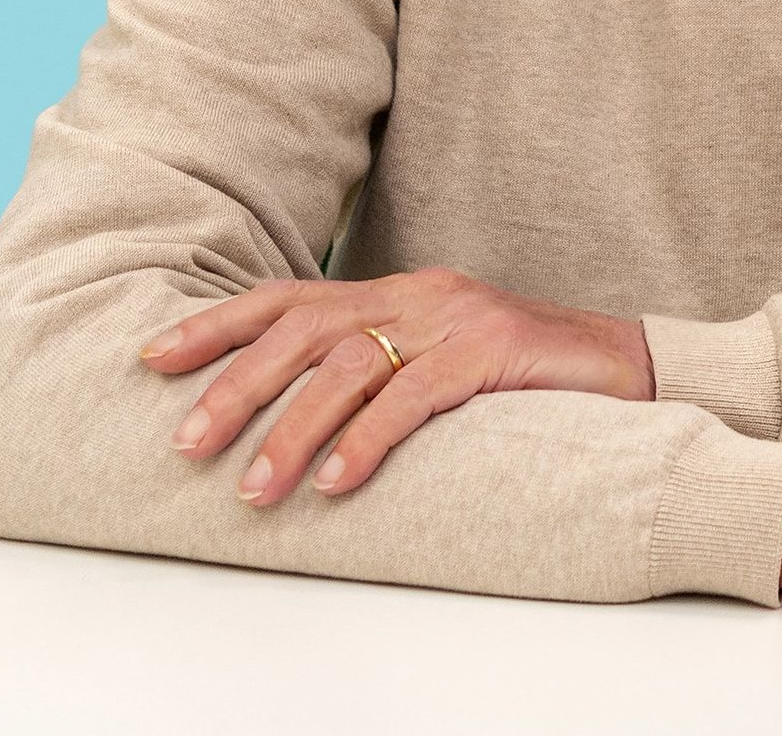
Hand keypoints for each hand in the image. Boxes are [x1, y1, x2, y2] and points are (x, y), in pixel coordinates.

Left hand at [138, 268, 654, 505]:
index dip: (217, 325)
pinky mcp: (491, 349)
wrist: (628, 366)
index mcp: (396, 290)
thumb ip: (378, 372)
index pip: (288, 298)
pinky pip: (414, 395)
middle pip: (303, 329)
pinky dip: (368, 441)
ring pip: (349, 366)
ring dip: (292, 431)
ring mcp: (454, 317)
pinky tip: (335, 481)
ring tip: (254, 491)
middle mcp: (415, 293)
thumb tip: (294, 419)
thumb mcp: (438, 361)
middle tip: (185, 442)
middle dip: (235, 385)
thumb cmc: (524, 377)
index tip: (153, 358)